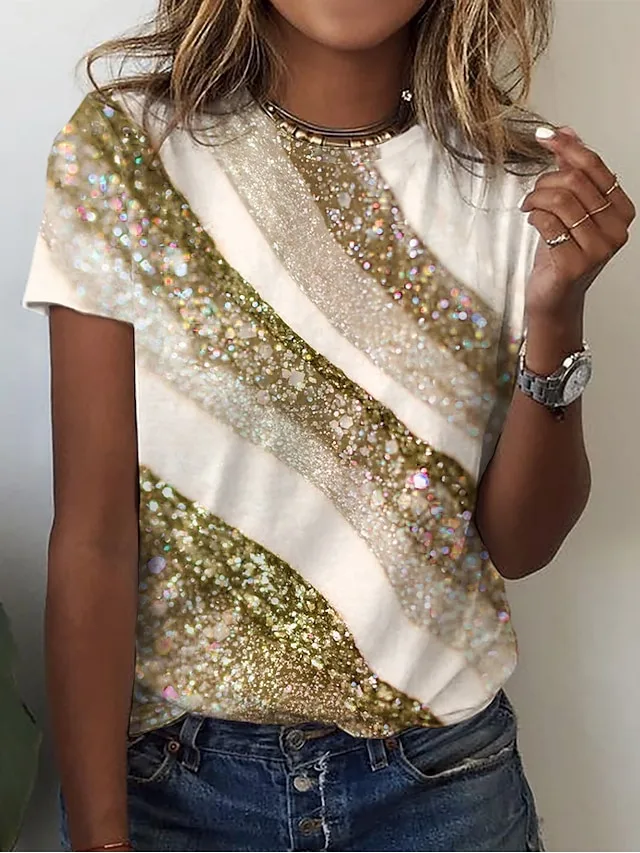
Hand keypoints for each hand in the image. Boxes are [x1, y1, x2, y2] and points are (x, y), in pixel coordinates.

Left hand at [520, 126, 634, 320]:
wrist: (554, 297)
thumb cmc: (562, 253)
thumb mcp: (570, 208)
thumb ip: (571, 171)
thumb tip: (567, 131)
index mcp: (621, 210)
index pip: (595, 167)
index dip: (567, 147)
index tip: (545, 135)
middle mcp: (616, 229)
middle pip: (575, 182)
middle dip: (545, 181)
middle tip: (533, 193)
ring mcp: (598, 248)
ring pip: (560, 200)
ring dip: (536, 198)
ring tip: (529, 207)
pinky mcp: (575, 263)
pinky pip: (547, 222)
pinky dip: (533, 216)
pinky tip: (532, 221)